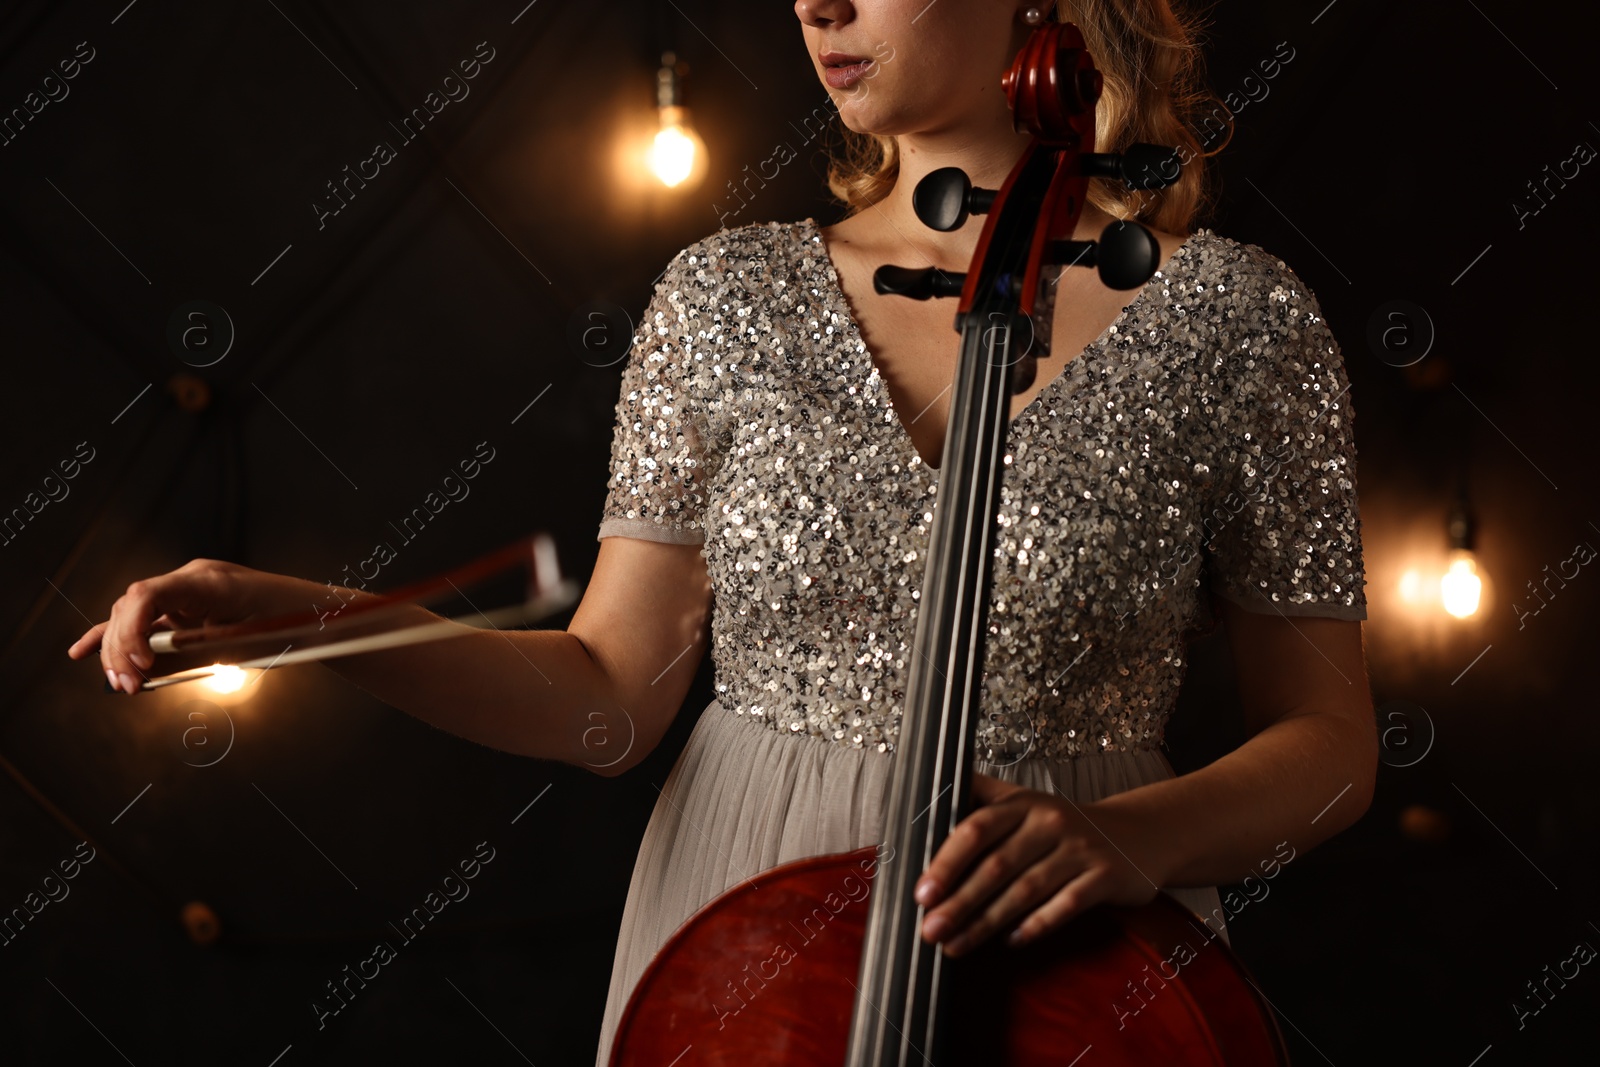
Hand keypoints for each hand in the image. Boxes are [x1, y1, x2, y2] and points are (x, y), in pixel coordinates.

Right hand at [66, 558, 297, 693]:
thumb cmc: (293, 624)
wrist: (321, 614)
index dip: (132, 631)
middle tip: (129, 688)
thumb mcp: (247, 643)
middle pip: (132, 607)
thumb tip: (149, 670)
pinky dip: (117, 636)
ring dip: (122, 651)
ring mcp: (188, 591)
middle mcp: (192, 580)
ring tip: (122, 685)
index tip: (142, 667)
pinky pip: (146, 619)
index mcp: (208, 580)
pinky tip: (80, 653)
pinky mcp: (189, 607)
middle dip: (123, 650)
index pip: (147, 594)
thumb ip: (197, 652)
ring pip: (134, 616)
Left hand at [915, 773, 1167, 955]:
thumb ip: (978, 797)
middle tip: (930, 930)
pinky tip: (1010, 942)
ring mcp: (1080, 850)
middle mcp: (1050, 822)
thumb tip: (927, 797)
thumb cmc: (1062, 825)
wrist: (1136, 834)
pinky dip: (1035, 926)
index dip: (946, 862)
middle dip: (959, 902)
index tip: (922, 894)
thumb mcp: (1023, 801)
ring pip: (1025, 891)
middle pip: (997, 865)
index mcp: (1022, 804)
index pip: (977, 829)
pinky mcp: (1105, 877)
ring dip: (986, 922)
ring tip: (956, 945)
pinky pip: (1064, 907)